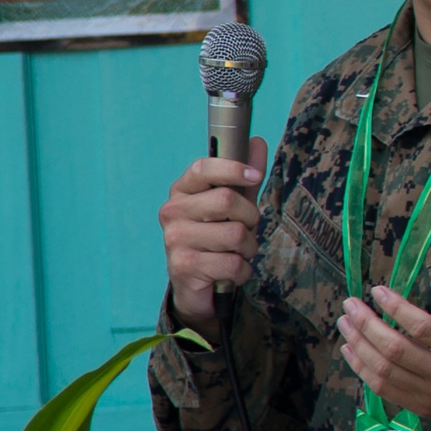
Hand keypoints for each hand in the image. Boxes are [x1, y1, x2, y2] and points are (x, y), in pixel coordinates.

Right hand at [158, 139, 267, 329]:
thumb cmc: (215, 242)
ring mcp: (175, 239)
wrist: (195, 288)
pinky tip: (232, 272)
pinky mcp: (184, 266)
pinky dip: (243, 271)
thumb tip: (258, 142)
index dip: (232, 168)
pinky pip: (233, 263)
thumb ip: (245, 179)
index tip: (254, 176)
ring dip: (249, 248)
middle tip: (247, 229)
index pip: (203, 168)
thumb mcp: (233, 208)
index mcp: (182, 191)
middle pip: (226, 200)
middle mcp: (172, 212)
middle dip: (250, 218)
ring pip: (235, 234)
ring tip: (238, 253)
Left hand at [336, 266, 430, 427]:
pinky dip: (363, 372)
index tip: (377, 291)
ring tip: (345, 323)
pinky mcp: (425, 408)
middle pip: (395, 351)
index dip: (395, 308)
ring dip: (359, 346)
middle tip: (350, 304)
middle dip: (366, 325)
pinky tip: (351, 352)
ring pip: (384, 373)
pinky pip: (386, 391)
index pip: (422, 329)